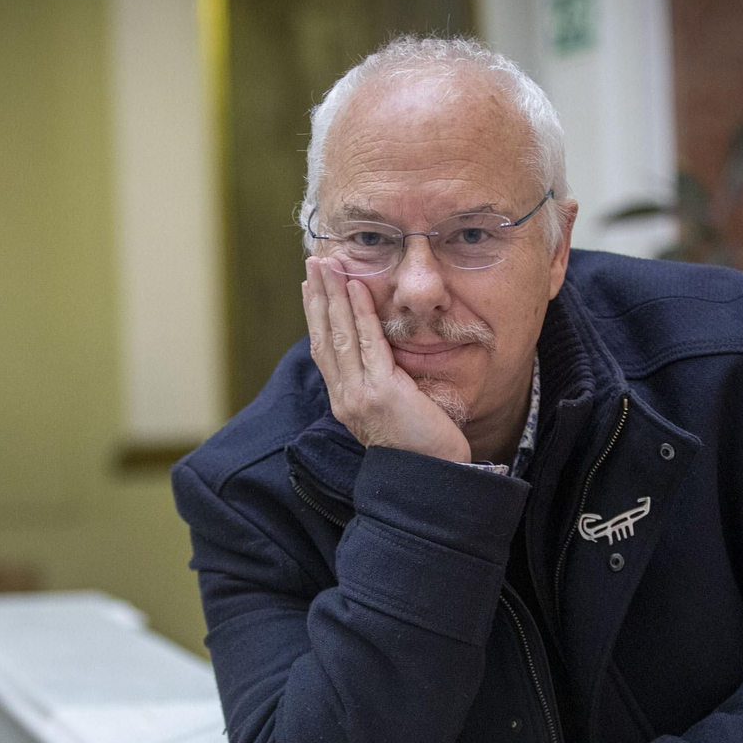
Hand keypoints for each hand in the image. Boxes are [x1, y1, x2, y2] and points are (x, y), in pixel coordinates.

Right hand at [302, 256, 470, 463]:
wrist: (432, 479)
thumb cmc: (420, 447)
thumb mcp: (393, 411)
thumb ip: (382, 384)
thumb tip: (384, 357)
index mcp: (346, 402)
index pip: (325, 350)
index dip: (315, 315)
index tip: (310, 287)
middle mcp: (345, 397)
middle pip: (324, 336)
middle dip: (317, 296)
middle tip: (313, 262)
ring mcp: (359, 395)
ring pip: (339, 334)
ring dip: (332, 295)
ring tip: (327, 264)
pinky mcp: (381, 392)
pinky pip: (367, 344)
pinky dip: (359, 313)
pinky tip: (356, 287)